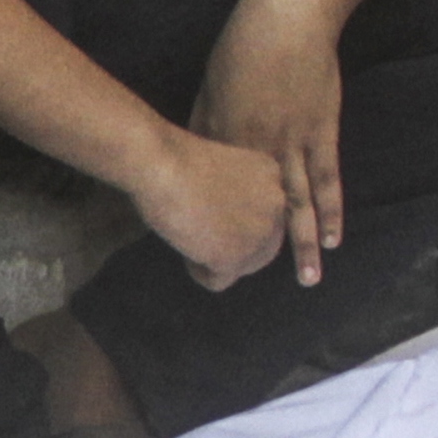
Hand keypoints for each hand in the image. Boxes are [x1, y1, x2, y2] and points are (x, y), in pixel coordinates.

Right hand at [125, 124, 293, 290]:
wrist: (160, 163)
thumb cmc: (176, 156)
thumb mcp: (223, 168)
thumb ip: (238, 194)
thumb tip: (230, 226)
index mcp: (274, 176)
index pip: (265, 217)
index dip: (234, 220)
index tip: (207, 209)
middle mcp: (277, 205)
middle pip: (262, 247)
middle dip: (232, 247)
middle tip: (199, 231)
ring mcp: (259, 232)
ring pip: (244, 267)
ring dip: (216, 260)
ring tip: (189, 238)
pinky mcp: (235, 257)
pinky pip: (219, 281)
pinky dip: (199, 271)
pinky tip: (185, 249)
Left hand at [187, 0, 345, 285]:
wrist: (287, 20)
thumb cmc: (241, 48)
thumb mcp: (210, 89)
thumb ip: (205, 126)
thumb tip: (199, 155)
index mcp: (225, 139)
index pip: (217, 194)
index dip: (211, 225)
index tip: (205, 257)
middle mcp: (259, 150)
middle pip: (258, 208)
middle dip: (255, 247)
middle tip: (254, 283)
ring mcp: (295, 144)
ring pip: (299, 204)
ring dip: (303, 243)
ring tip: (307, 279)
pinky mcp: (322, 133)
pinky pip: (327, 181)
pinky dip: (331, 211)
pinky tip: (333, 239)